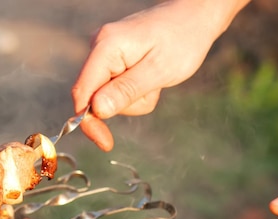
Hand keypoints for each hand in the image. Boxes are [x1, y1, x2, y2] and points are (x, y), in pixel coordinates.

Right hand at [72, 0, 249, 150]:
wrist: (195, 18)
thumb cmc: (183, 40)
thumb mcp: (158, 71)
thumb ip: (126, 91)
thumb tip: (96, 110)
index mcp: (106, 47)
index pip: (82, 93)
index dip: (89, 122)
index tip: (105, 143)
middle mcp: (99, 47)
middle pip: (96, 97)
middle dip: (124, 104)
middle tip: (152, 90)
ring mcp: (105, 53)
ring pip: (109, 97)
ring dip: (134, 99)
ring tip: (155, 80)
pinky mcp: (114, 60)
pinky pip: (117, 88)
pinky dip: (136, 91)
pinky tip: (152, 77)